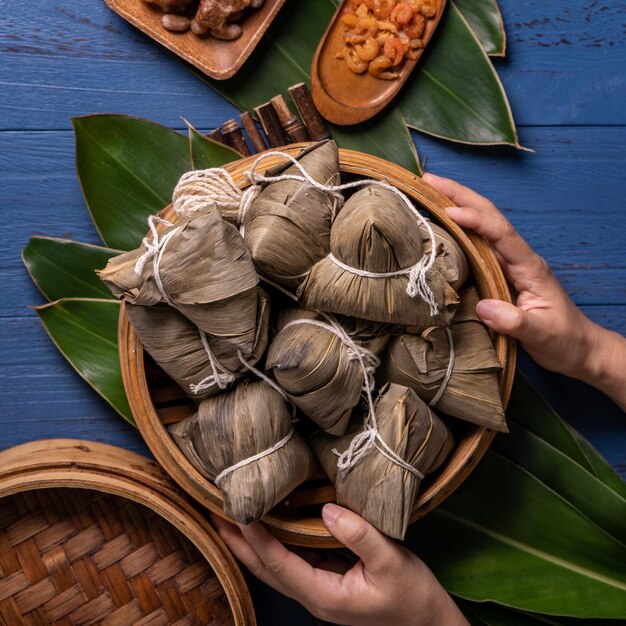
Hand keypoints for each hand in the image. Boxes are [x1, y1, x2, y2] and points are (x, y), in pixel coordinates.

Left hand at [212, 504, 468, 625]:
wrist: (428, 622)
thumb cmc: (412, 596)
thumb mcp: (392, 563)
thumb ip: (360, 536)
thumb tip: (326, 510)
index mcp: (323, 595)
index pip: (279, 565)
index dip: (256, 538)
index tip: (238, 511)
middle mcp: (312, 594)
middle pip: (264, 568)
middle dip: (237, 541)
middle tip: (213, 510)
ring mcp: (317, 588)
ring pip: (273, 564)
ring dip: (250, 540)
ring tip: (229, 513)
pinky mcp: (325, 578)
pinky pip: (290, 558)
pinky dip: (273, 539)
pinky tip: (269, 520)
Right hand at [423, 173, 625, 409]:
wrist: (578, 347)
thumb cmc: (563, 340)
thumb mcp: (542, 335)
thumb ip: (515, 322)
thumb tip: (483, 307)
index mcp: (529, 266)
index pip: (501, 233)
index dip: (475, 220)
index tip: (448, 211)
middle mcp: (518, 257)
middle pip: (489, 216)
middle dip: (460, 195)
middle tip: (428, 179)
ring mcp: (509, 263)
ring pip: (482, 225)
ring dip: (457, 204)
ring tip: (428, 191)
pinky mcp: (501, 273)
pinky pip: (476, 244)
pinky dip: (458, 227)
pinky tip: (441, 223)